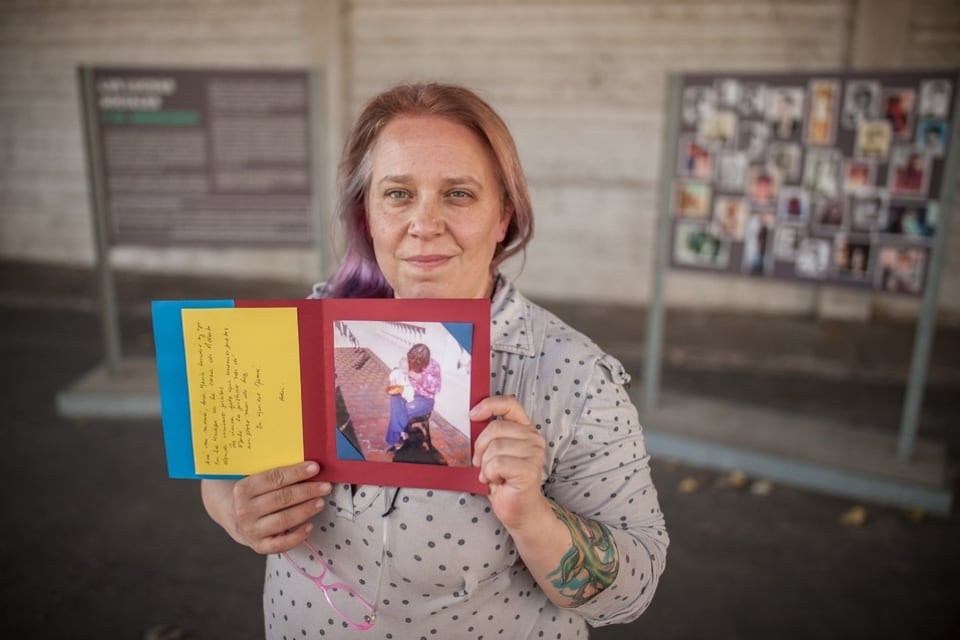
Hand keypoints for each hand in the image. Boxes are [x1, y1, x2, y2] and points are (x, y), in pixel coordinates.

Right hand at [229, 461, 331, 553]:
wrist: (235, 517)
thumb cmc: (253, 496)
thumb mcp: (256, 481)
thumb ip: (276, 474)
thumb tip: (307, 467)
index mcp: (243, 489)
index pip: (274, 478)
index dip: (296, 472)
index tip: (315, 468)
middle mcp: (245, 510)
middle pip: (281, 498)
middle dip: (307, 491)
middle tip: (324, 486)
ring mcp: (251, 530)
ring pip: (283, 520)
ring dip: (305, 510)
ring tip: (321, 502)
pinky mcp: (259, 546)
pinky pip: (281, 544)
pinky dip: (297, 536)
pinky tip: (310, 526)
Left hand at [470, 396, 548, 531]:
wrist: (519, 509)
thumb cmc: (505, 481)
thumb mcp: (495, 452)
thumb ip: (490, 435)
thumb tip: (472, 419)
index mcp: (524, 429)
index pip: (510, 404)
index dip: (489, 405)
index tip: (473, 415)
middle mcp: (533, 438)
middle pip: (495, 427)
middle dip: (480, 447)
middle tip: (481, 463)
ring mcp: (534, 453)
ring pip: (495, 447)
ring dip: (486, 465)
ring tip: (494, 475)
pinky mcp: (529, 469)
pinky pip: (497, 464)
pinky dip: (490, 474)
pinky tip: (498, 481)